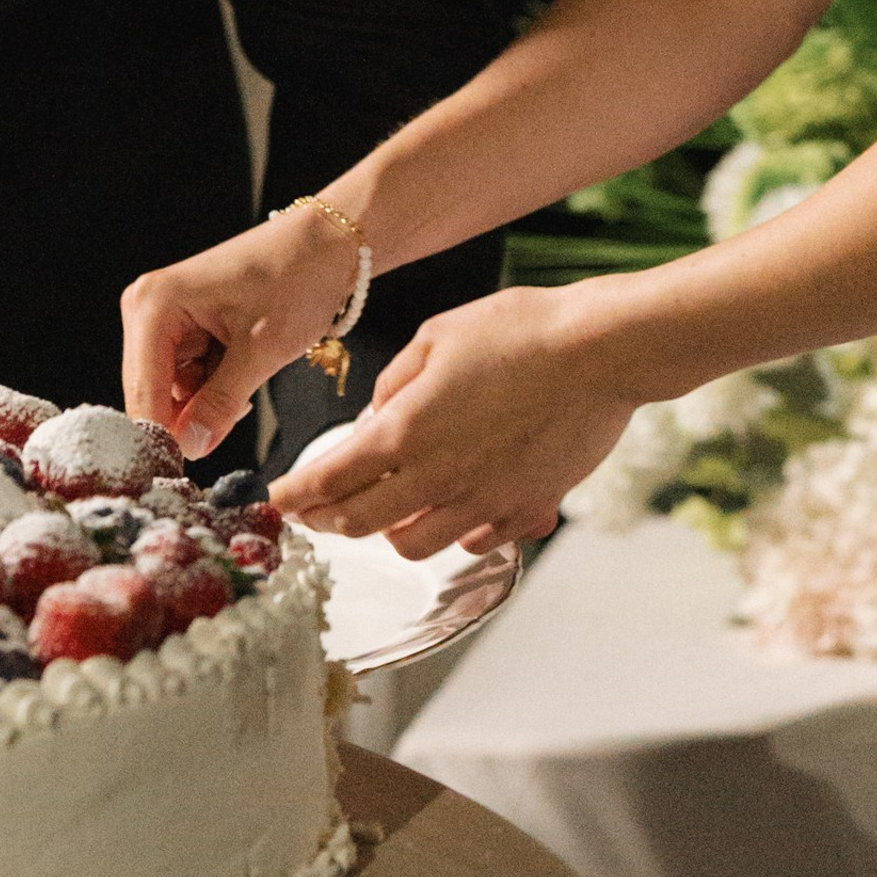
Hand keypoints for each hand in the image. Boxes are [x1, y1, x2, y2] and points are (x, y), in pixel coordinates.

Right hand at [122, 208, 362, 460]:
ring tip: (247, 375)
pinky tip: (243, 371)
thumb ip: (219, 404)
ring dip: (209, 401)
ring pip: (172, 391)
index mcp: (154, 305)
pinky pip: (189, 377)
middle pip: (152, 394)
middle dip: (192, 414)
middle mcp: (148, 308)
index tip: (183, 475)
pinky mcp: (185, 326)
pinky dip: (216, 386)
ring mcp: (166, 317)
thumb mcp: (261, 351)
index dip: (162, 438)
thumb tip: (190, 448)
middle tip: (235, 409)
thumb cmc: (296, 279)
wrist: (326, 244)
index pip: (143, 392)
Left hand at [270, 280, 639, 558]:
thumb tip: (375, 419)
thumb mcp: (436, 338)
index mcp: (406, 431)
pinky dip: (452, 533)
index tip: (277, 500)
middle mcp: (439, 478)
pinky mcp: (524, 510)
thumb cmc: (517, 331)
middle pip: (363, 524)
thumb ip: (395, 384)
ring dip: (390, 531)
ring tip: (384, 510)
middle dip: (329, 521)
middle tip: (315, 513)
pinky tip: (452, 510)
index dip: (296, 496)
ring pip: (415, 544)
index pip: (331, 480)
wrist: (599, 352)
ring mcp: (484, 502)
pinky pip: (474, 542)